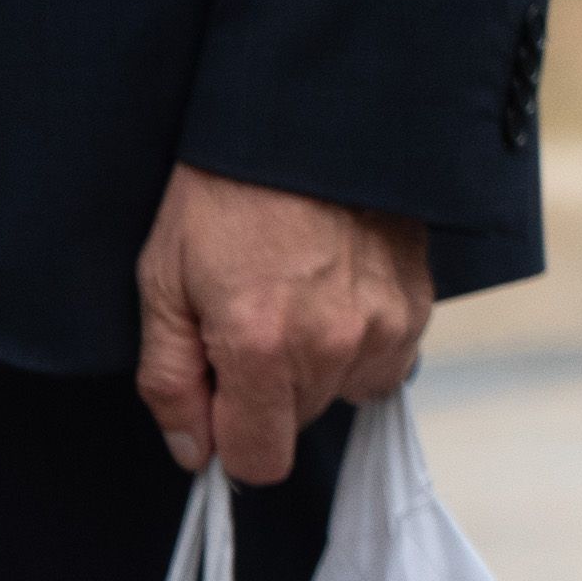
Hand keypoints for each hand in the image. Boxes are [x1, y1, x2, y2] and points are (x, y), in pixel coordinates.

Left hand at [134, 166, 430, 486]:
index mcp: (261, 346)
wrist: (301, 121)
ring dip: (319, 368)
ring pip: (345, 391)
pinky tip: (334, 293)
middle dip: (267, 393)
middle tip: (248, 324)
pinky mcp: (419, 299)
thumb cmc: (222, 195)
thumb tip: (194, 453)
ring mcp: (387, 321)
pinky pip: (388, 359)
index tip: (216, 401)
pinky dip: (360, 341)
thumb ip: (169, 382)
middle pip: (298, 423)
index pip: (259, 459)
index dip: (229, 440)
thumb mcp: (162, 283)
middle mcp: (334, 343)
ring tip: (296, 302)